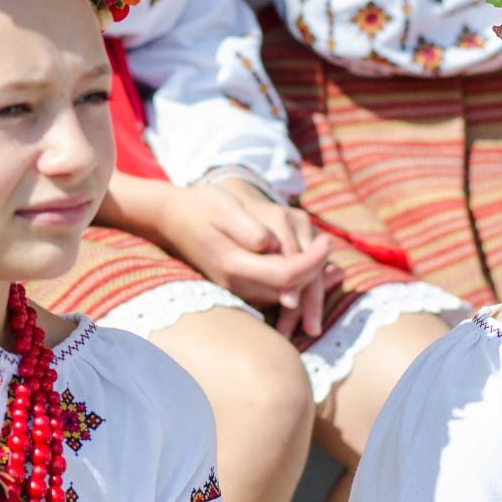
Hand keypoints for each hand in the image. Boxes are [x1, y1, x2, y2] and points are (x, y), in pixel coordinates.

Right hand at [158, 180, 332, 336]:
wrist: (170, 218)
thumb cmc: (200, 206)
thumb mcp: (224, 208)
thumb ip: (250, 229)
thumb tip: (273, 244)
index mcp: (234, 264)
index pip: (286, 274)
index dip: (313, 261)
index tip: (328, 240)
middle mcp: (236, 283)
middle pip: (289, 291)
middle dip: (316, 274)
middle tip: (330, 246)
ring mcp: (236, 288)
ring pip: (283, 295)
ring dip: (308, 280)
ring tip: (326, 255)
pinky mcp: (238, 285)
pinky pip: (273, 291)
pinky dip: (294, 281)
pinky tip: (310, 263)